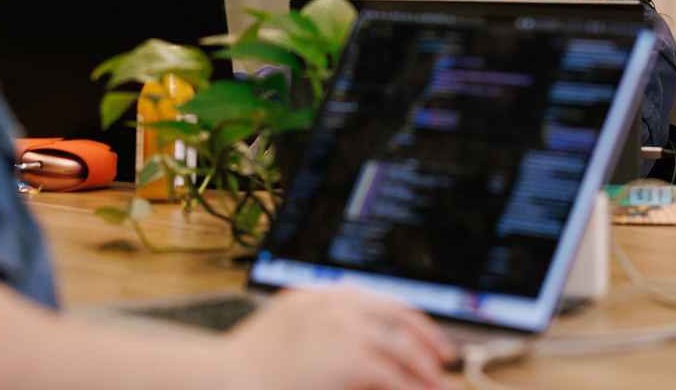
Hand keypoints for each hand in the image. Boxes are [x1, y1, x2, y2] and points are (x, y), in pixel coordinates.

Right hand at [222, 288, 458, 389]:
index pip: (377, 300)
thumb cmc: (247, 363)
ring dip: (428, 369)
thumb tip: (342, 339)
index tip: (422, 333)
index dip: (406, 318)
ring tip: (442, 384)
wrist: (228, 376)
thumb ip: (315, 324)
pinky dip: (415, 387)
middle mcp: (337, 305)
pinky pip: (398, 375)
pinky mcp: (354, 357)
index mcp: (321, 295)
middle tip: (447, 358)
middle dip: (429, 338)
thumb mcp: (284, 328)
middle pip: (400, 316)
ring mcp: (347, 328)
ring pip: (405, 347)